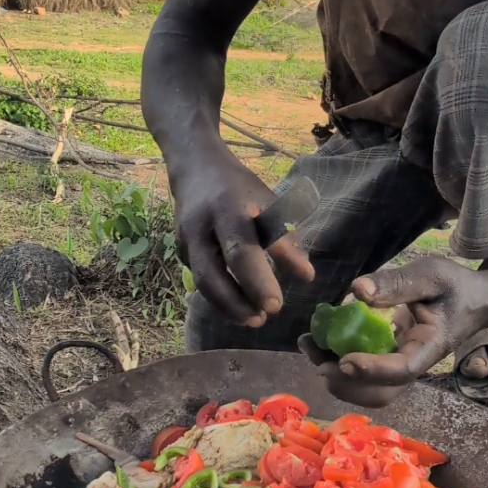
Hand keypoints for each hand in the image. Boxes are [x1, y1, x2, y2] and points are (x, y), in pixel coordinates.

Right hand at [172, 145, 313, 324]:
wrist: (195, 168)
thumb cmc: (239, 187)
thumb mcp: (267, 203)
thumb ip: (285, 240)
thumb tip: (306, 277)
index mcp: (227, 209)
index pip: (240, 251)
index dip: (256, 281)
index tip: (276, 305)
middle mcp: (201, 228)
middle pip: (211, 275)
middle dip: (236, 303)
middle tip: (263, 319)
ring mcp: (186, 242)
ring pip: (202, 283)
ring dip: (227, 307)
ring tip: (253, 319)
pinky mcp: (182, 252)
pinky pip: (200, 281)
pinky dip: (219, 298)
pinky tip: (239, 308)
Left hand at [299, 256, 487, 405]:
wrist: (474, 299)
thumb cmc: (455, 286)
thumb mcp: (431, 275)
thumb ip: (396, 283)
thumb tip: (357, 291)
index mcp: (429, 348)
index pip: (402, 369)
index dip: (373, 370)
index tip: (345, 360)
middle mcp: (413, 364)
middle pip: (380, 392)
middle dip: (346, 382)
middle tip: (318, 361)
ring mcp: (400, 365)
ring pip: (367, 388)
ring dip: (336, 376)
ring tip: (310, 347)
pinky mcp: (388, 359)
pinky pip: (363, 373)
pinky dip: (337, 363)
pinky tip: (318, 342)